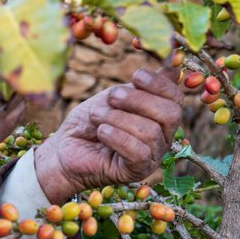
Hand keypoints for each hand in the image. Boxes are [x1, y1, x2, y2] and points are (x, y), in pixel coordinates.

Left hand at [33, 67, 183, 203]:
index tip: (135, 75)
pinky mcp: (137, 171)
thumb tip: (173, 66)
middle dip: (139, 101)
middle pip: (170, 114)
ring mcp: (152, 157)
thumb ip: (141, 85)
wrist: (64, 149)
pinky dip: (118, 138)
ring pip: (150, 132)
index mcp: (160, 117)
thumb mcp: (114, 97)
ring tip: (96, 116)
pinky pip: (138, 153)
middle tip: (111, 97)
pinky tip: (101, 132)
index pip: (175, 98)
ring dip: (118, 118)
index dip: (159, 84)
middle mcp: (162, 138)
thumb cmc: (89, 122)